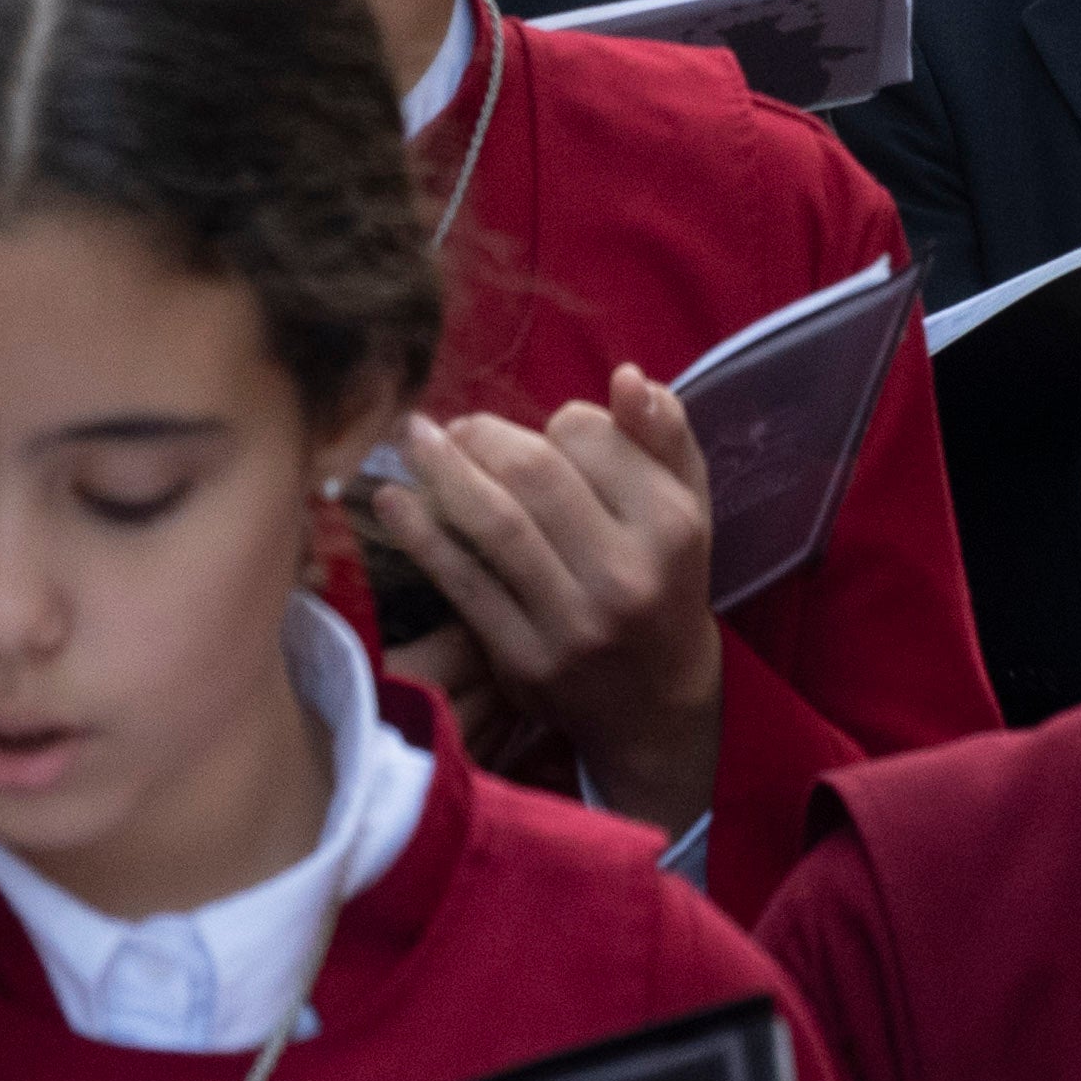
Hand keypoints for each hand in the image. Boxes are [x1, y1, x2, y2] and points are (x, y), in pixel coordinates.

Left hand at [355, 372, 729, 843]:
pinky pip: (464, 583)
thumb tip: (627, 377)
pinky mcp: (525, 660)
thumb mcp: (687, 503)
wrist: (656, 702)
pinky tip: (393, 503)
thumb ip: (664, 435)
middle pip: (534, 474)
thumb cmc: (664, 579)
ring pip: (494, 523)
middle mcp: (625, 573)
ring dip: (442, 471)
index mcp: (671, 524)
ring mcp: (573, 622)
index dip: (557, 420)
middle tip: (455, 427)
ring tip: (414, 439)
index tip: (544, 431)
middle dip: (483, 437)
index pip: (590, 437)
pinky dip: (423, 536)